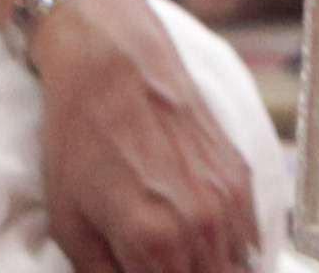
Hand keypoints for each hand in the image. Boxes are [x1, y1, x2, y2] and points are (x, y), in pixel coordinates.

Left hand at [35, 0, 262, 272]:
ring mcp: (228, 200)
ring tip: (177, 260)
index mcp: (154, 244)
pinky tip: (203, 249)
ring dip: (209, 270)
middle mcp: (202, 226)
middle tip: (154, 264)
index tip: (135, 269)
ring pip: (235, 268)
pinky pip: (249, 238)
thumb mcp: (70, 224)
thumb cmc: (80, 143)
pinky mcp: (240, 176)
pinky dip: (231, 253)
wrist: (115, 67)